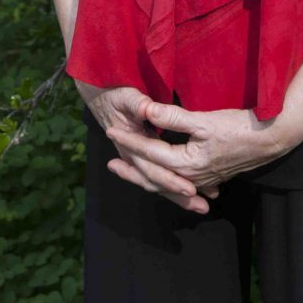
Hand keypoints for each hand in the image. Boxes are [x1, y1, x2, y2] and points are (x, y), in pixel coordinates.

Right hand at [74, 80, 216, 214]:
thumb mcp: (125, 96)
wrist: (100, 98)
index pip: (152, 169)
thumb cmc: (114, 96)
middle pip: (158, 182)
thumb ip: (137, 103)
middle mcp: (134, 158)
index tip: (190, 188)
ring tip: (202, 207)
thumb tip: (147, 109)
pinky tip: (194, 193)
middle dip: (180, 195)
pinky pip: (161, 176)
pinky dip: (175, 186)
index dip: (171, 179)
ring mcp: (138, 160)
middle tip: (203, 206)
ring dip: (179, 196)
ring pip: (160, 183)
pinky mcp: (145, 158)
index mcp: (130, 147)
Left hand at [105, 99, 284, 214]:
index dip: (128, 140)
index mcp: (184, 163)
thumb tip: (146, 110)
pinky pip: (178, 184)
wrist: (268, 140)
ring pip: (165, 183)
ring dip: (145, 176)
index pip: (148, 152)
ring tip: (129, 170)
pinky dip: (164, 181)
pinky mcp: (208, 177)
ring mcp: (199, 179)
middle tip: (109, 164)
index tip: (110, 130)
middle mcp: (189, 177)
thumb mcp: (203, 120)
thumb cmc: (237, 127)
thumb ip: (173, 116)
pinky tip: (163, 178)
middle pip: (152, 177)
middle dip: (130, 169)